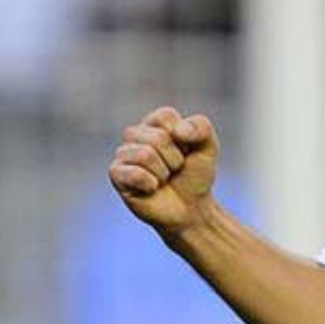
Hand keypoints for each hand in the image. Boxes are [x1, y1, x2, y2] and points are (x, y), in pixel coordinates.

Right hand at [108, 105, 220, 234]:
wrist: (190, 207)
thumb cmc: (195, 175)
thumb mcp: (208, 147)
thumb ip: (201, 128)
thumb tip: (178, 131)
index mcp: (156, 123)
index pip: (164, 116)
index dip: (183, 137)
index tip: (186, 150)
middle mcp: (136, 135)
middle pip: (157, 137)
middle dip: (175, 158)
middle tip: (175, 169)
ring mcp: (124, 154)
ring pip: (145, 154)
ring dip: (164, 172)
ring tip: (164, 178)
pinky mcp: (116, 175)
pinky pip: (134, 174)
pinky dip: (151, 183)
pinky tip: (152, 188)